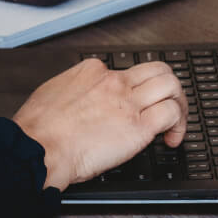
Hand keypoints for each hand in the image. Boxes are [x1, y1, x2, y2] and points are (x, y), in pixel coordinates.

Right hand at [10, 58, 187, 190]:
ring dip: (179, 103)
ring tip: (175, 123)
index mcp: (91, 71)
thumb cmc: (38, 130)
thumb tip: (81, 100)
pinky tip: (170, 139)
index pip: (126, 70)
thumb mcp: (53, 93)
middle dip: (169, 87)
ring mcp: (128, 102)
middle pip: (157, 70)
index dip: (133, 90)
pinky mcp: (138, 126)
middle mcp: (113, 81)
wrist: (38, 148)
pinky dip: (179, 126)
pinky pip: (171, 114)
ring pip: (171, 85)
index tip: (132, 106)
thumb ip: (74, 91)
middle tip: (168, 106)